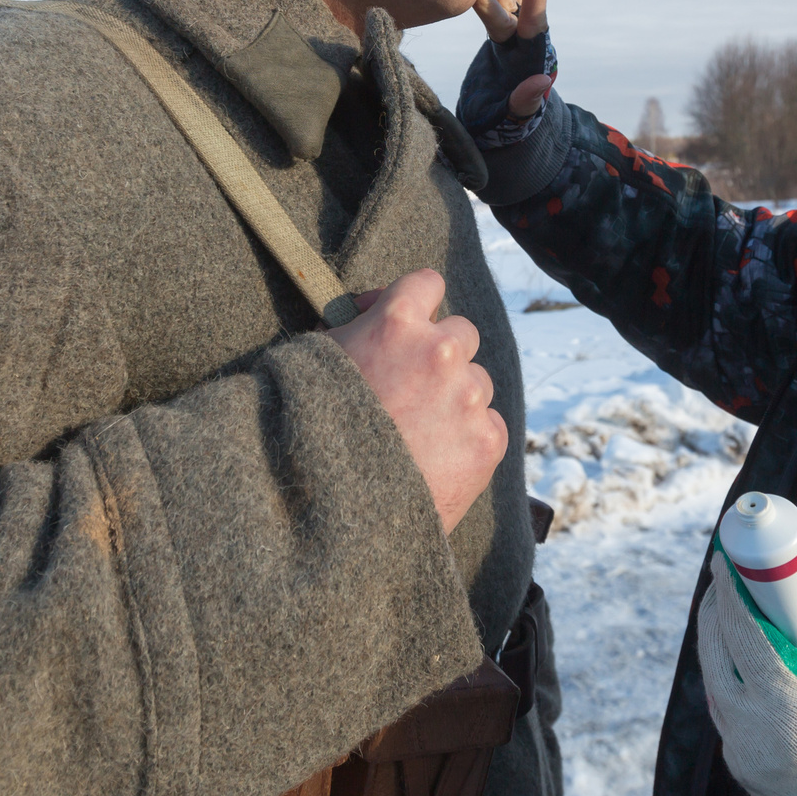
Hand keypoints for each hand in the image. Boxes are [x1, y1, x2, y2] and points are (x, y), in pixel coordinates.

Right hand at [328, 269, 507, 531]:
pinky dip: (468, 437)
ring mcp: (469, 396)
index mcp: (395, 322)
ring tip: (419, 432)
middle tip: (409, 387)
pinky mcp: (487, 441)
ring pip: (478, 381)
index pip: (427, 283)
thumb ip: (350, 331)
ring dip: (456, 398)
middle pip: (462, 333)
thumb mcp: (313, 363)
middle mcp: (440, 351)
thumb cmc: (306, 433)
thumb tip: (367, 315)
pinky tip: (435, 458)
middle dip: (438, 354)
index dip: (415, 302)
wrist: (328, 512)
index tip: (404, 323)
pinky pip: (490, 424)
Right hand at [472, 0, 554, 119]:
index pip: (533, 19)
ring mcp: (510, 39)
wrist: (494, 127)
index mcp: (527, 57)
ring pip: (509, 1)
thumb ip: (526, 101)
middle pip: (518, 5)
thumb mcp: (512, 118)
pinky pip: (499, 7)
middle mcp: (521, 44)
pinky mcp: (499, 39)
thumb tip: (543, 79)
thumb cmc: (501, 127)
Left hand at [697, 539, 796, 795]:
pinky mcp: (727, 744)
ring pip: (710, 671)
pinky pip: (717, 693)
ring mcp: (731, 732)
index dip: (728, 596)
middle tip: (724, 576)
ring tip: (724, 604)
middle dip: (714, 607)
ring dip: (712, 634)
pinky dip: (718, 664)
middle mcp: (746, 716)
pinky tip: (730, 647)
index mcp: (781, 702)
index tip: (722, 564)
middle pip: (715, 646)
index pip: (743, 637)